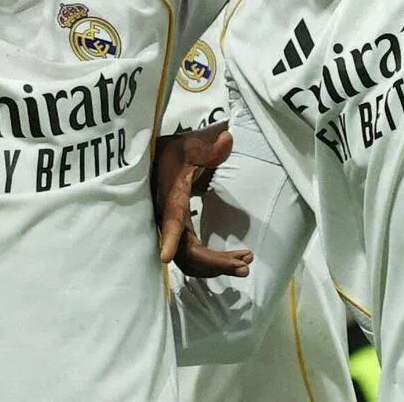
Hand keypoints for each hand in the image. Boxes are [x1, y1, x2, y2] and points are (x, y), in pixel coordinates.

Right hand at [154, 122, 253, 277]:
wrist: (157, 162)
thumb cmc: (174, 154)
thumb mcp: (190, 147)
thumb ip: (209, 148)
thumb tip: (227, 138)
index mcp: (172, 199)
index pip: (169, 221)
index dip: (168, 239)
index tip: (165, 257)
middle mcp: (171, 220)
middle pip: (187, 253)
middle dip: (214, 263)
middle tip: (246, 263)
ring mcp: (175, 229)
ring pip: (192, 259)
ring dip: (217, 265)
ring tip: (246, 262)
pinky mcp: (181, 232)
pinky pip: (195, 254)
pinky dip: (213, 260)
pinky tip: (234, 257)